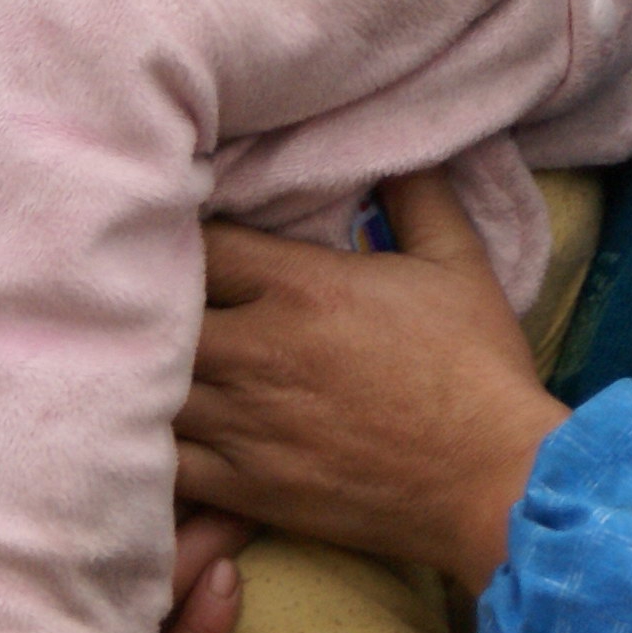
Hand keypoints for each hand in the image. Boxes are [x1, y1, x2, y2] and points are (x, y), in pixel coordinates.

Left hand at [176, 168, 569, 595]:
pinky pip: (159, 464)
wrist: (495, 481)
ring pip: (143, 388)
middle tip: (142, 300)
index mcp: (302, 287)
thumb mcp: (460, 264)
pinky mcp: (244, 487)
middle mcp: (259, 350)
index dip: (183, 234)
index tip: (182, 235)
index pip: (199, 242)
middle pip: (152, 314)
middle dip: (145, 304)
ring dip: (138, 372)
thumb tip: (397, 145)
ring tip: (137, 362)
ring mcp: (244, 423)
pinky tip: (146, 431)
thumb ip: (419, 196)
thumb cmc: (479, 369)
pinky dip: (142, 445)